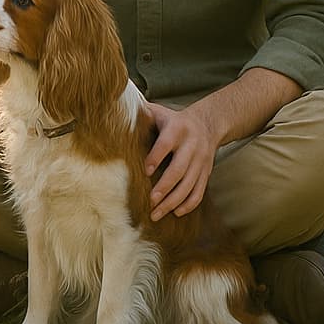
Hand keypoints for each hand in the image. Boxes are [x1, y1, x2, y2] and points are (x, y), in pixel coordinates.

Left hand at [144, 101, 219, 219]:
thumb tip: (115, 110)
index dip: (156, 157)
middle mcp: (192, 146)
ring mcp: (201, 161)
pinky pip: (200, 191)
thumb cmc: (173, 119)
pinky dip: (189, 204)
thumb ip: (140, 113)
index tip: (145, 172)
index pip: (165, 145)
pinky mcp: (206, 172)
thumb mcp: (159, 112)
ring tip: (158, 213)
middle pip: (179, 169)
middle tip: (151, 201)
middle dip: (165, 187)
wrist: (208, 124)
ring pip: (190, 184)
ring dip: (174, 201)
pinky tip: (176, 212)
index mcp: (177, 129)